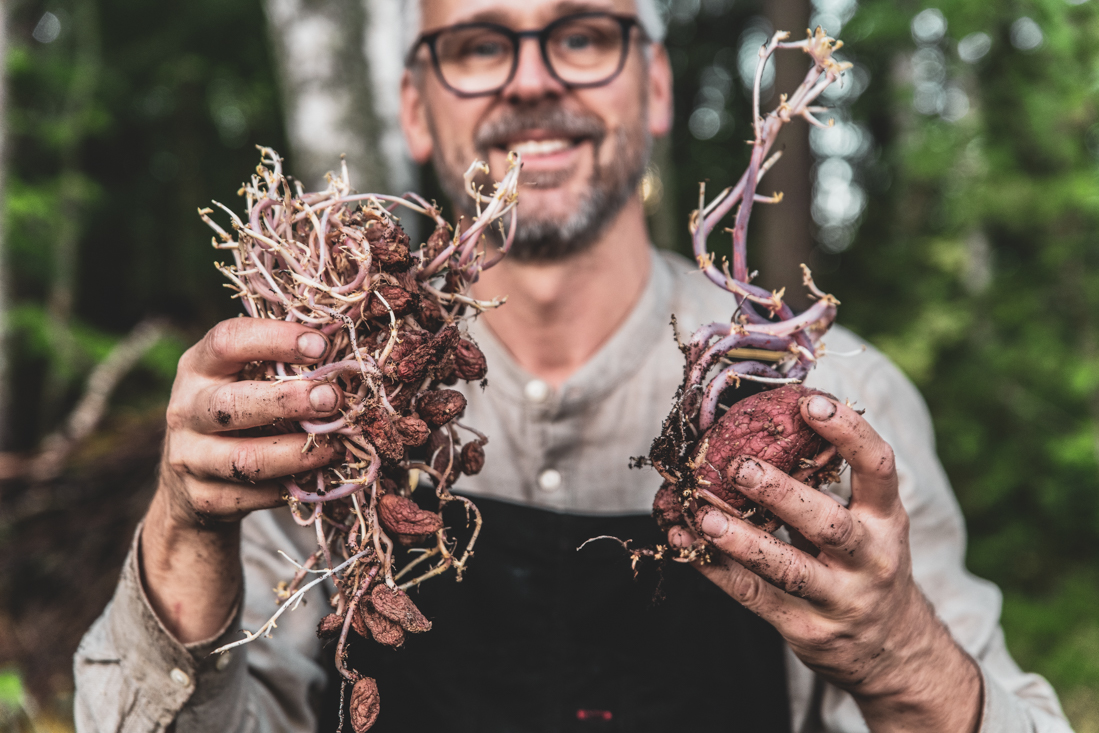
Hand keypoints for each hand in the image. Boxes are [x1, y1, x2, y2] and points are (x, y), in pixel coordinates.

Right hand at [157, 317, 342, 527]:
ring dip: (298, 453)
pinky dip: (292, 486)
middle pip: (232, 404)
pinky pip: (255, 495)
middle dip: (288, 401)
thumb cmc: (237, 412)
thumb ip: (280, 363)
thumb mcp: (244, 378)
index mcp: (198, 366)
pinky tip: (318, 474)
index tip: (320, 345)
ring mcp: (190, 457)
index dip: (275, 339)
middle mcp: (186, 409)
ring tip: (335, 446)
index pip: (227, 341)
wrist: (189, 481)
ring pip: (246, 459)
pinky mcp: (204, 498)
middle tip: (333, 399)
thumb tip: (342, 346)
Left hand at [669, 395, 981, 731]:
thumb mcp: (870, 521)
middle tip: (740, 465)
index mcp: (886, 518)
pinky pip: (754, 596)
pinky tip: (685, 544)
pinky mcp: (805, 629)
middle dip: (783, 493)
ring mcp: (839, 598)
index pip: (878, 468)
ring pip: (788, 568)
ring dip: (741, 540)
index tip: (810, 403)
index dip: (848, 432)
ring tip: (701, 513)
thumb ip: (830, 481)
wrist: (892, 649)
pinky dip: (716, 568)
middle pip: (828, 523)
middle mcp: (869, 558)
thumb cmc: (866, 563)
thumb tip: (770, 419)